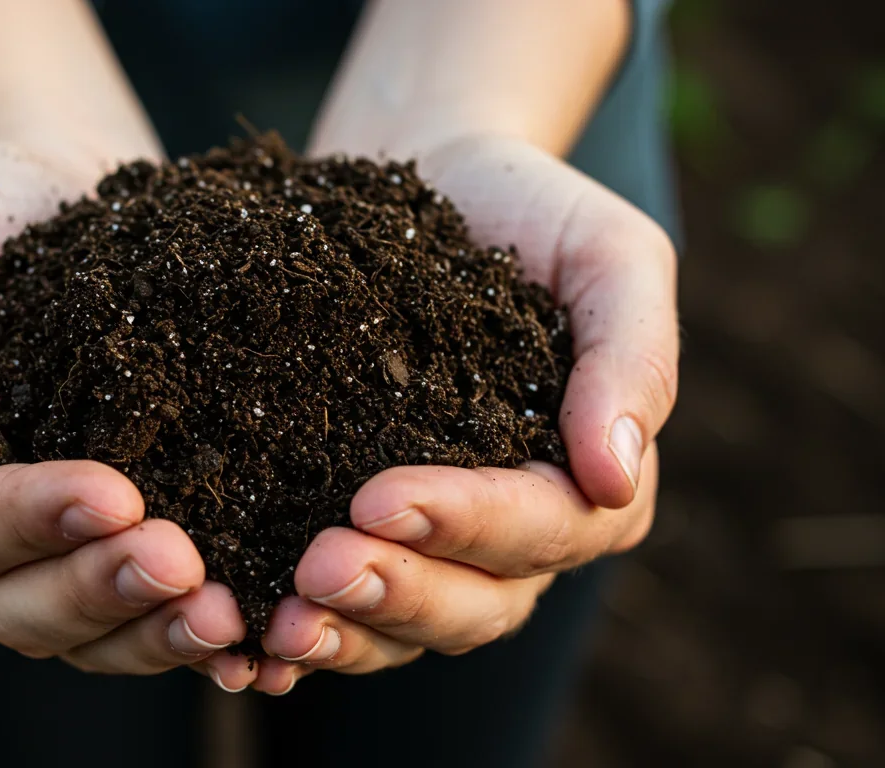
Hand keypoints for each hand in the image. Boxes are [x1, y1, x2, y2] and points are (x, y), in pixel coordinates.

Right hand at [0, 142, 257, 689]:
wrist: (54, 194)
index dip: (22, 521)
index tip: (112, 493)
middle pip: (11, 603)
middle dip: (98, 588)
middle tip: (182, 564)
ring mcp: (29, 560)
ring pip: (77, 632)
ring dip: (148, 629)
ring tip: (223, 613)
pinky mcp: (102, 554)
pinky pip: (134, 619)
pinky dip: (183, 634)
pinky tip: (246, 636)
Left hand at [251, 134, 677, 693]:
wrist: (437, 185)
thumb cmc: (531, 213)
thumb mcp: (610, 257)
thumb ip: (633, 358)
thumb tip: (616, 475)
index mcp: (591, 482)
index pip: (542, 527)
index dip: (465, 524)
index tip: (378, 497)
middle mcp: (521, 536)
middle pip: (474, 603)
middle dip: (396, 592)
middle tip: (317, 570)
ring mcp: (441, 548)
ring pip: (407, 627)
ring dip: (346, 631)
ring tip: (278, 624)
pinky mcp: (367, 536)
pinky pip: (346, 607)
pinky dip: (306, 627)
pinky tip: (251, 639)